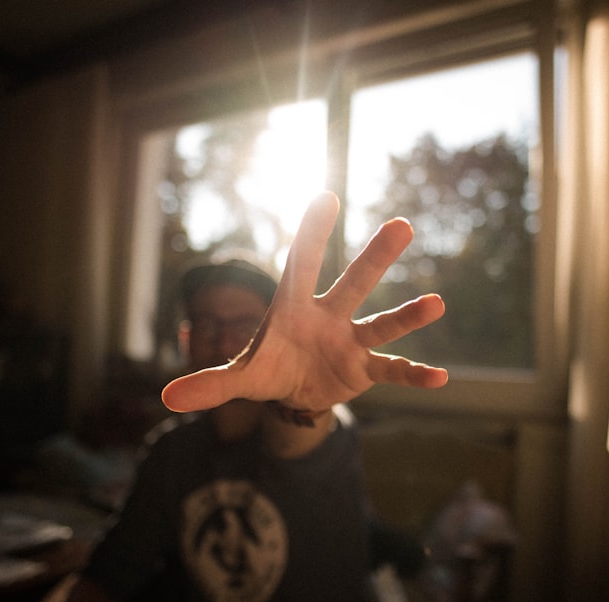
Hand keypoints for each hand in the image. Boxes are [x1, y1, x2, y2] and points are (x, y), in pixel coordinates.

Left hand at [162, 191, 447, 412]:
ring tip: (436, 303)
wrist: (292, 392)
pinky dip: (414, 374)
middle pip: (352, 283)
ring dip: (408, 315)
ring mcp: (350, 341)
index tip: (325, 197)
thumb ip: (208, 384)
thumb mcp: (238, 378)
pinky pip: (393, 370)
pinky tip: (442, 379)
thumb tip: (167, 397)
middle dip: (375, 257)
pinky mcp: (364, 369)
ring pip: (381, 322)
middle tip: (402, 225)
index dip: (311, 234)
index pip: (301, 265)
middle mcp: (328, 316)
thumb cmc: (266, 368)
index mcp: (293, 308)